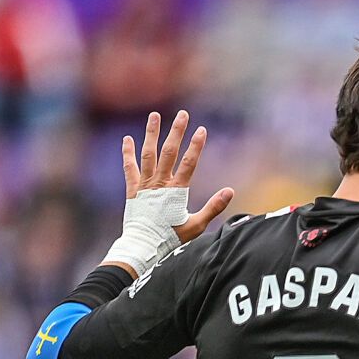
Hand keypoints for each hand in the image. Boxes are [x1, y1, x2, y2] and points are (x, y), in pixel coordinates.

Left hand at [121, 109, 233, 242]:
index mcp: (176, 190)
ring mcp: (145, 184)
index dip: (196, 146)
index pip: (189, 163)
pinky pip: (129, 166)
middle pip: (169, 152)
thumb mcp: (197, 225)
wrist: (144, 244)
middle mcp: (160, 183)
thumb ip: (213, 207)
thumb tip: (230, 191)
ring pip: (148, 153)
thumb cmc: (173, 237)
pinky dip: (128, 152)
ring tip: (154, 116)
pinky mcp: (133, 188)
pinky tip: (128, 139)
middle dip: (176, 132)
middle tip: (182, 115)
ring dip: (151, 133)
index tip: (202, 130)